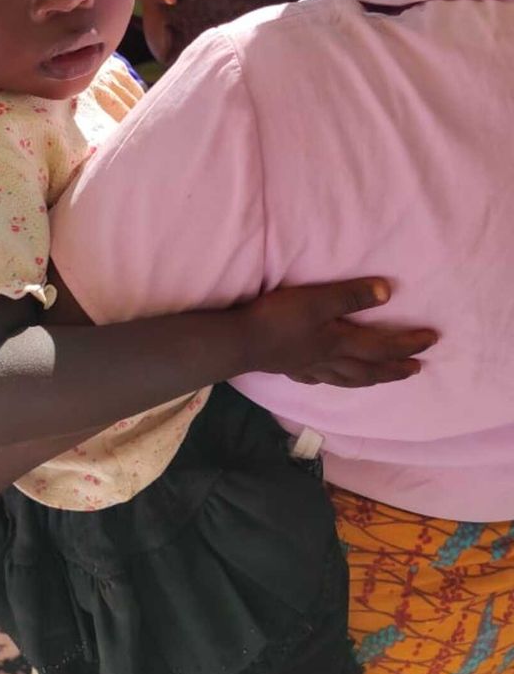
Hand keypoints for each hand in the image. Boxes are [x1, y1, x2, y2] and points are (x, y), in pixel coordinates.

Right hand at [238, 278, 436, 386]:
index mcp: (339, 342)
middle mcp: (329, 359)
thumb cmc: (279, 317)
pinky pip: (320, 379)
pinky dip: (332, 380)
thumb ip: (351, 296)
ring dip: (370, 378)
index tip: (431, 341)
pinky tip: (327, 378)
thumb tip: (388, 293)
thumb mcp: (318, 300)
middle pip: (369, 369)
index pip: (382, 346)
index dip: (408, 344)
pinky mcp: (291, 368)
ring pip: (348, 378)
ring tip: (382, 378)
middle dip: (395, 369)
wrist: (242, 342)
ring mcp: (310, 367)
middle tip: (416, 369)